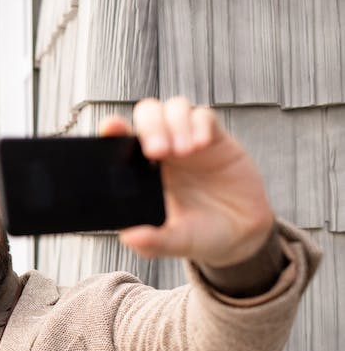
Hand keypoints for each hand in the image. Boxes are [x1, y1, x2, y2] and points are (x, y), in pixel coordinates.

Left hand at [99, 97, 274, 266]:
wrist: (240, 234)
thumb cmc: (199, 234)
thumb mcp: (175, 242)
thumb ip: (153, 242)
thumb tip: (129, 237)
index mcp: (141, 172)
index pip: (121, 140)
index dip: (113, 128)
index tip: (110, 127)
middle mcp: (162, 151)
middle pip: (147, 114)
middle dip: (149, 126)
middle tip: (157, 151)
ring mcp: (187, 141)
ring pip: (174, 108)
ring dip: (175, 124)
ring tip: (184, 151)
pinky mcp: (215, 138)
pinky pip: (203, 115)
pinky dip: (199, 124)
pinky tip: (201, 144)